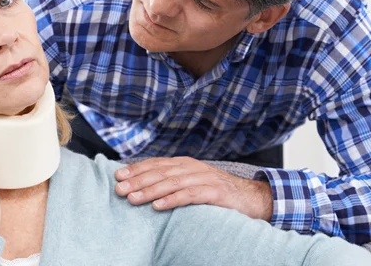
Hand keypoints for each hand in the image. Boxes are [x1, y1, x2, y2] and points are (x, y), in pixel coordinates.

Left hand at [115, 156, 272, 220]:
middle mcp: (192, 167)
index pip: (155, 164)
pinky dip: (172, 200)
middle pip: (159, 172)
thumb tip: (143, 185)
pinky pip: (190, 195)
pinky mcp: (214, 192)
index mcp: (184, 163)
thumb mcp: (192, 182)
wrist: (252, 197)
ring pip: (171, 183)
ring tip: (133, 199)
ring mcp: (204, 178)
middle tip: (119, 189)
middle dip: (137, 181)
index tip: (118, 176)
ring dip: (150, 191)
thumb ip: (172, 181)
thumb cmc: (217, 192)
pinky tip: (158, 206)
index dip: (136, 169)